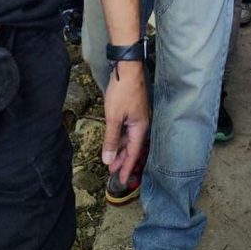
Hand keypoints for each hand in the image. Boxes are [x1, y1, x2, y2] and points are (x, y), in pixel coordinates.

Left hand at [102, 61, 148, 185]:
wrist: (127, 68)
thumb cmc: (122, 92)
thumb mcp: (114, 118)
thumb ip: (111, 140)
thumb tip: (108, 160)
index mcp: (140, 128)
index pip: (134, 153)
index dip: (127, 168)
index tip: (122, 181)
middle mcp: (141, 124)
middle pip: (132, 147)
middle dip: (122, 160)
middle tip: (112, 172)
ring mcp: (137, 116)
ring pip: (128, 138)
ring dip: (119, 149)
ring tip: (110, 159)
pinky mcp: (132, 110)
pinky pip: (126, 129)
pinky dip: (119, 138)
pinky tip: (113, 140)